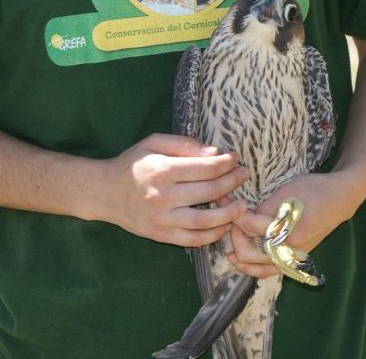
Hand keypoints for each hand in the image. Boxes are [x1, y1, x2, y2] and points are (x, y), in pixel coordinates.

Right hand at [91, 133, 248, 246]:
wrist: (104, 192)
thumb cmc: (132, 163)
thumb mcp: (154, 143)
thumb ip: (184, 145)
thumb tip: (214, 153)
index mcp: (163, 170)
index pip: (206, 168)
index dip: (226, 163)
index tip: (235, 159)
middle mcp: (164, 196)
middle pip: (210, 191)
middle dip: (232, 182)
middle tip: (243, 176)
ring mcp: (162, 219)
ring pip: (205, 220)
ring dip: (229, 213)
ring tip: (241, 205)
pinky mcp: (161, 235)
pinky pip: (193, 240)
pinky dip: (212, 235)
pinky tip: (223, 226)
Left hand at [229, 171, 358, 277]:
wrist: (339, 199)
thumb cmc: (313, 190)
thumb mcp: (286, 191)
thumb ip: (263, 208)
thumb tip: (241, 215)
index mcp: (289, 230)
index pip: (250, 226)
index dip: (234, 214)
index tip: (224, 202)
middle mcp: (291, 249)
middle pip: (249, 253)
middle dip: (234, 235)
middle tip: (227, 218)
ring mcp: (293, 258)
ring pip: (257, 268)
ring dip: (239, 256)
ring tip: (227, 243)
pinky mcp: (294, 259)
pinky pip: (269, 271)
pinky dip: (252, 268)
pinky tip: (239, 259)